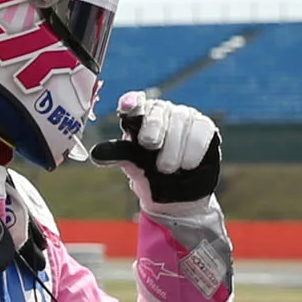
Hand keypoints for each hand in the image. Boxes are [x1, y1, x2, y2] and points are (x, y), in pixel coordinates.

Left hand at [87, 92, 220, 207]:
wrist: (177, 199)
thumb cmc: (151, 178)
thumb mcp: (132, 168)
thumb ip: (119, 155)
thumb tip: (96, 154)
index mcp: (140, 118)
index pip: (134, 103)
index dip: (131, 102)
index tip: (127, 107)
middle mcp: (162, 113)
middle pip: (158, 109)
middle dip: (154, 127)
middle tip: (150, 145)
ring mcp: (185, 118)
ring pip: (181, 119)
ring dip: (174, 147)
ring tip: (167, 169)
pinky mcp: (205, 128)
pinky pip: (201, 130)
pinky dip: (193, 149)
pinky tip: (187, 165)